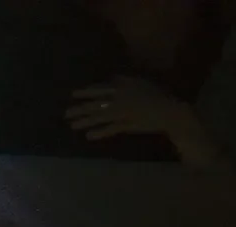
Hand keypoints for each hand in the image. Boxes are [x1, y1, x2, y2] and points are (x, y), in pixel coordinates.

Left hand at [65, 76, 218, 163]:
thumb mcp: (139, 83)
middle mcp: (121, 98)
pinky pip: (111, 130)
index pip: (101, 89)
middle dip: (80, 108)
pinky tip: (88, 137)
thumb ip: (125, 82)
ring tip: (72, 126)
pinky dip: (100, 133)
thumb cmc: (156, 95)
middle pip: (96, 103)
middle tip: (65, 114)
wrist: (170, 110)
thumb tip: (112, 80)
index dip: (86, 92)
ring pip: (100, 117)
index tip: (73, 94)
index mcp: (124, 86)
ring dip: (85, 121)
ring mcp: (124, 112)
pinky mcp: (128, 125)